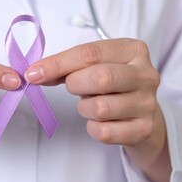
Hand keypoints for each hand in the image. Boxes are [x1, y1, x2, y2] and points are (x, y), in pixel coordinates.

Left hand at [25, 38, 170, 181]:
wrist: (141, 109)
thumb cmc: (112, 82)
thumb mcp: (94, 65)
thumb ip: (66, 66)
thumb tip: (35, 74)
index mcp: (133, 50)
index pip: (90, 53)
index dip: (57, 63)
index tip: (33, 73)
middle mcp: (146, 75)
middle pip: (100, 78)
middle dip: (75, 84)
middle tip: (73, 87)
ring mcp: (148, 103)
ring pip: (100, 108)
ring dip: (85, 107)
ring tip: (91, 103)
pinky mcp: (143, 129)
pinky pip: (104, 131)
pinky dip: (92, 127)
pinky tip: (99, 120)